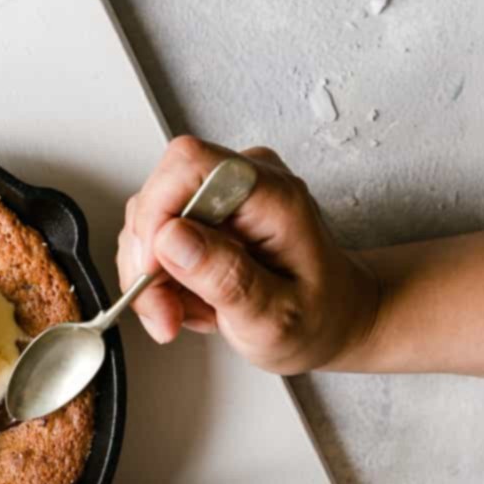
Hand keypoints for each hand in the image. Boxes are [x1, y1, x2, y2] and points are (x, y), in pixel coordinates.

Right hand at [116, 137, 380, 373]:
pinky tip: (191, 302)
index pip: (190, 165)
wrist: (335, 317)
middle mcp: (246, 181)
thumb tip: (171, 238)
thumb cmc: (319, 316)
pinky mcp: (206, 212)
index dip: (156, 213)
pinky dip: (161, 279)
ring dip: (153, 278)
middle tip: (166, 313)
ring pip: (150, 220)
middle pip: (160, 194)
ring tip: (186, 314)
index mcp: (273, 195)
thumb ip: (227, 278)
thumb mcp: (276, 318)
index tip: (153, 270)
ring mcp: (223, 194)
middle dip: (149, 262)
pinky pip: (158, 237)